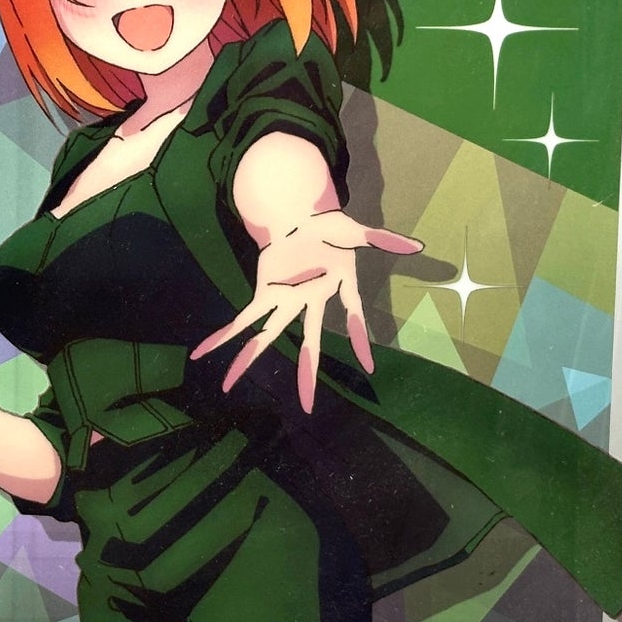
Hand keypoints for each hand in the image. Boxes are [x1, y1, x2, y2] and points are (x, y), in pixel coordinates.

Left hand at [191, 210, 420, 412]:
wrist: (299, 215)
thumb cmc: (330, 227)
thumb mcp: (356, 230)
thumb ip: (384, 239)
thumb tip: (417, 245)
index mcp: (336, 287)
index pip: (352, 316)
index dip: (358, 338)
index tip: (370, 366)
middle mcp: (310, 302)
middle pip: (309, 341)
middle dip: (307, 372)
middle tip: (308, 407)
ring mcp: (286, 301)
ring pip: (268, 336)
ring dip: (248, 360)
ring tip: (228, 387)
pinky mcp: (264, 294)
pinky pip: (243, 318)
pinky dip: (224, 334)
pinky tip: (203, 352)